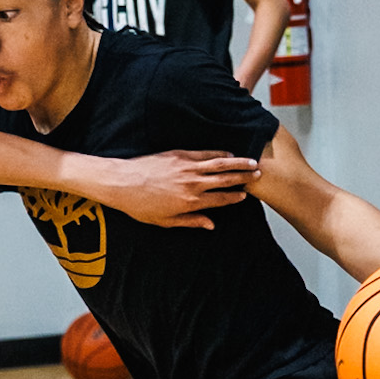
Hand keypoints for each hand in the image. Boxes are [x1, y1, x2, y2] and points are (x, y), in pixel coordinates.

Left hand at [103, 150, 259, 228]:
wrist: (122, 182)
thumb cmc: (140, 205)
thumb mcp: (166, 221)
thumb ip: (191, 222)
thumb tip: (211, 225)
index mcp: (190, 202)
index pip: (221, 199)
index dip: (235, 197)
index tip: (245, 195)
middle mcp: (192, 184)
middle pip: (225, 180)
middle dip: (244, 177)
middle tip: (257, 175)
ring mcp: (187, 167)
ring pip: (219, 164)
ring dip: (238, 163)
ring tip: (252, 162)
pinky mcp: (180, 154)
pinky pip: (205, 153)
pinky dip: (219, 153)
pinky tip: (228, 154)